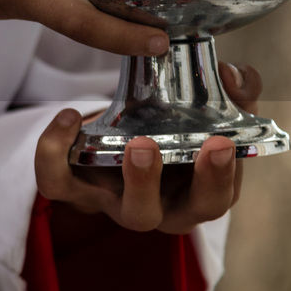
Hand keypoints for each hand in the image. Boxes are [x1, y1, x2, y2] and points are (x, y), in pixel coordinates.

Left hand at [34, 62, 260, 233]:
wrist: (136, 129)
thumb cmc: (182, 128)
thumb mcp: (214, 109)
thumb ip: (236, 91)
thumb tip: (233, 75)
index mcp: (195, 195)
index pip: (212, 201)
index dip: (218, 177)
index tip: (221, 142)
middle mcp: (154, 207)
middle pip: (153, 215)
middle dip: (151, 183)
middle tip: (147, 146)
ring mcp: (112, 201)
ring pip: (103, 205)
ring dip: (112, 177)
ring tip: (125, 140)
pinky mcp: (76, 186)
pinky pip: (55, 183)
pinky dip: (54, 153)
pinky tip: (69, 116)